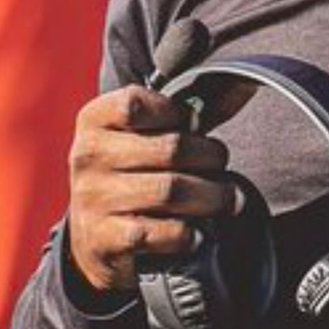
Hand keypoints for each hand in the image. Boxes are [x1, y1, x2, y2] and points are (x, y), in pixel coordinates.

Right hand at [67, 84, 236, 293]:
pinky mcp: (105, 239)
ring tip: (227, 198)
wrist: (94, 238)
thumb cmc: (130, 174)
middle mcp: (87, 157)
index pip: (136, 104)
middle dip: (210, 156)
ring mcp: (93, 199)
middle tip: (221, 164)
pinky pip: (163, 232)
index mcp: (94, 121)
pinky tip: (196, 232)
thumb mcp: (138, 137)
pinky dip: (188, 234)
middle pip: (170, 148)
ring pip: (171, 190)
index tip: (193, 125)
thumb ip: (180, 116)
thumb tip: (241, 89)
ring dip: (211, 196)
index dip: (175, 112)